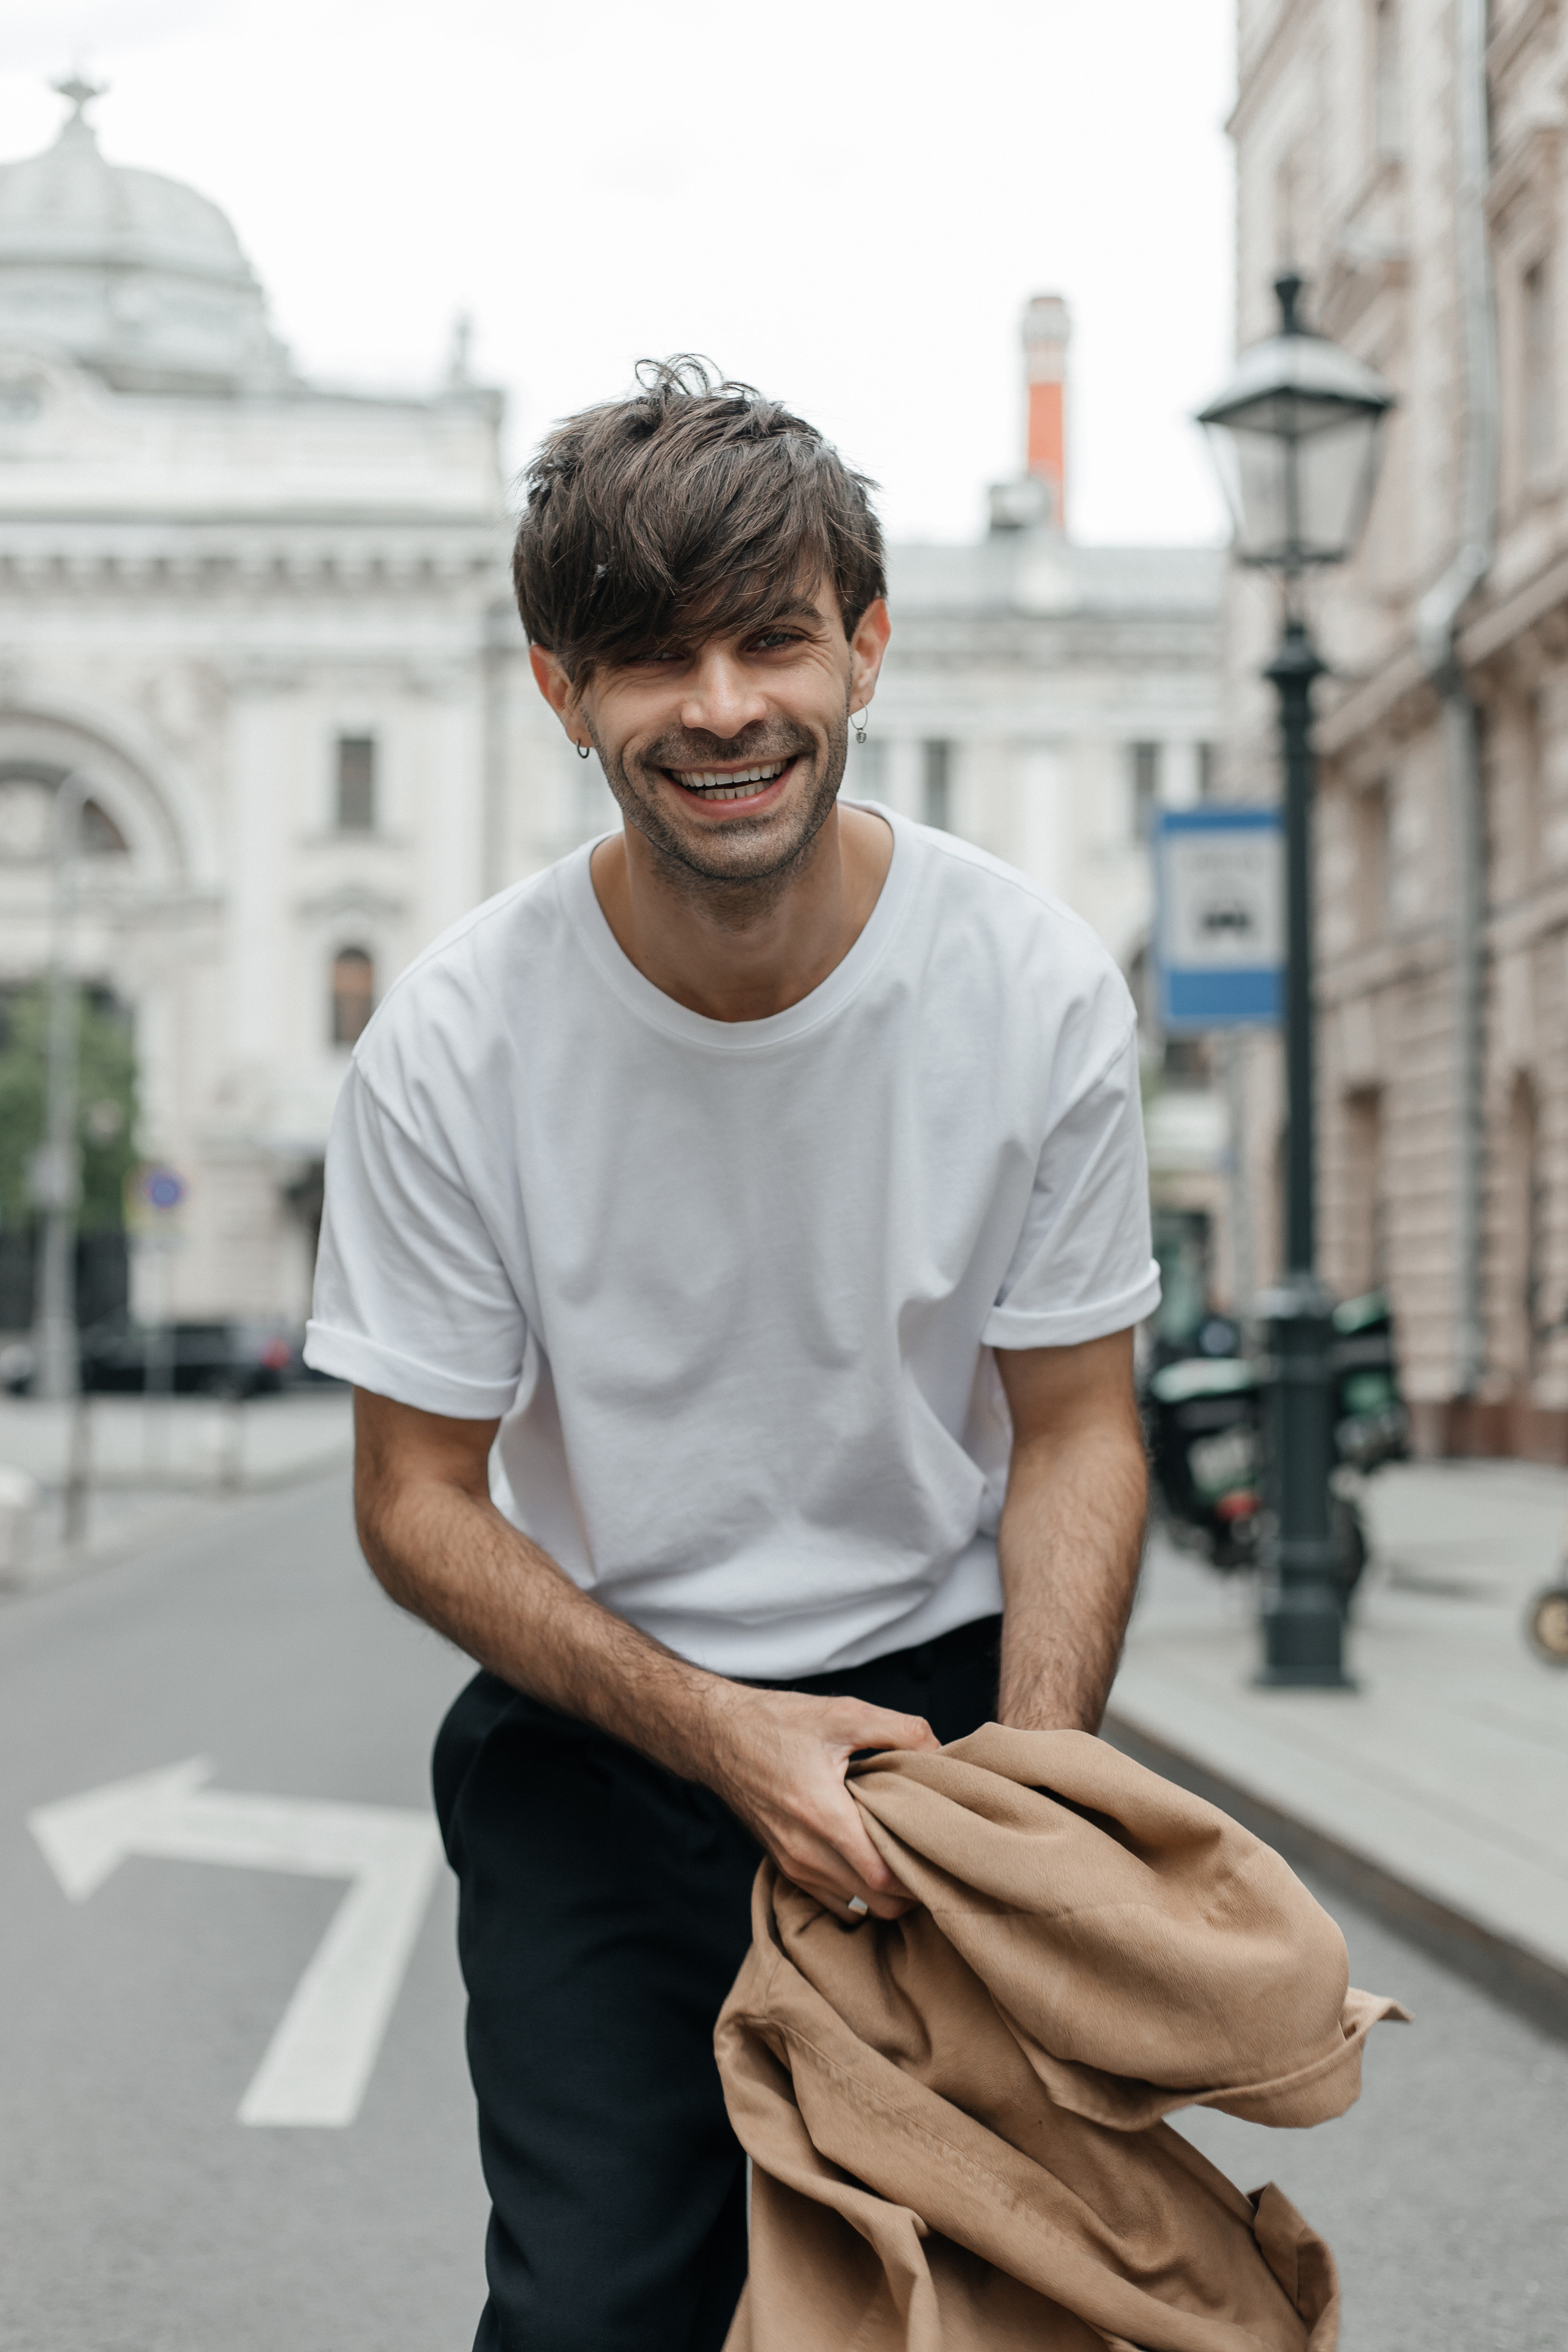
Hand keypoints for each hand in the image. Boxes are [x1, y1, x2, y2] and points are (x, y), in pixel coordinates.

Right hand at [698, 1686, 938, 1920]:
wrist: (718, 1735)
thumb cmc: (776, 1723)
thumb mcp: (844, 1713)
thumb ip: (900, 1729)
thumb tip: (941, 1751)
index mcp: (822, 1816)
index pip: (883, 1877)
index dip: (920, 1874)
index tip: (943, 1853)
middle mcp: (805, 1852)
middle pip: (876, 1904)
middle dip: (911, 1891)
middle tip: (933, 1858)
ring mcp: (792, 1864)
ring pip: (855, 1907)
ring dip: (885, 1894)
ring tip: (905, 1858)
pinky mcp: (784, 1866)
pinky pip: (831, 1899)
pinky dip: (857, 1892)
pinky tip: (871, 1861)